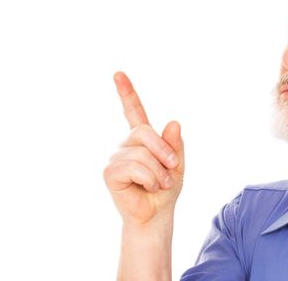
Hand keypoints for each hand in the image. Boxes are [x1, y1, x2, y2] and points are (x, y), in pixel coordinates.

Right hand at [104, 71, 184, 225]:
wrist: (156, 214)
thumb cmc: (166, 188)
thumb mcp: (177, 164)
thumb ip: (175, 144)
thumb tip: (174, 122)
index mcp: (143, 139)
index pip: (133, 111)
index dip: (127, 92)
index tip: (118, 74)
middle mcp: (126, 144)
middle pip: (144, 132)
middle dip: (164, 150)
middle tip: (173, 168)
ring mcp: (117, 156)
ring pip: (142, 153)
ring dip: (159, 171)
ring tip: (160, 184)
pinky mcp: (110, 172)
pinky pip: (134, 167)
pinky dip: (149, 179)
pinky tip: (147, 187)